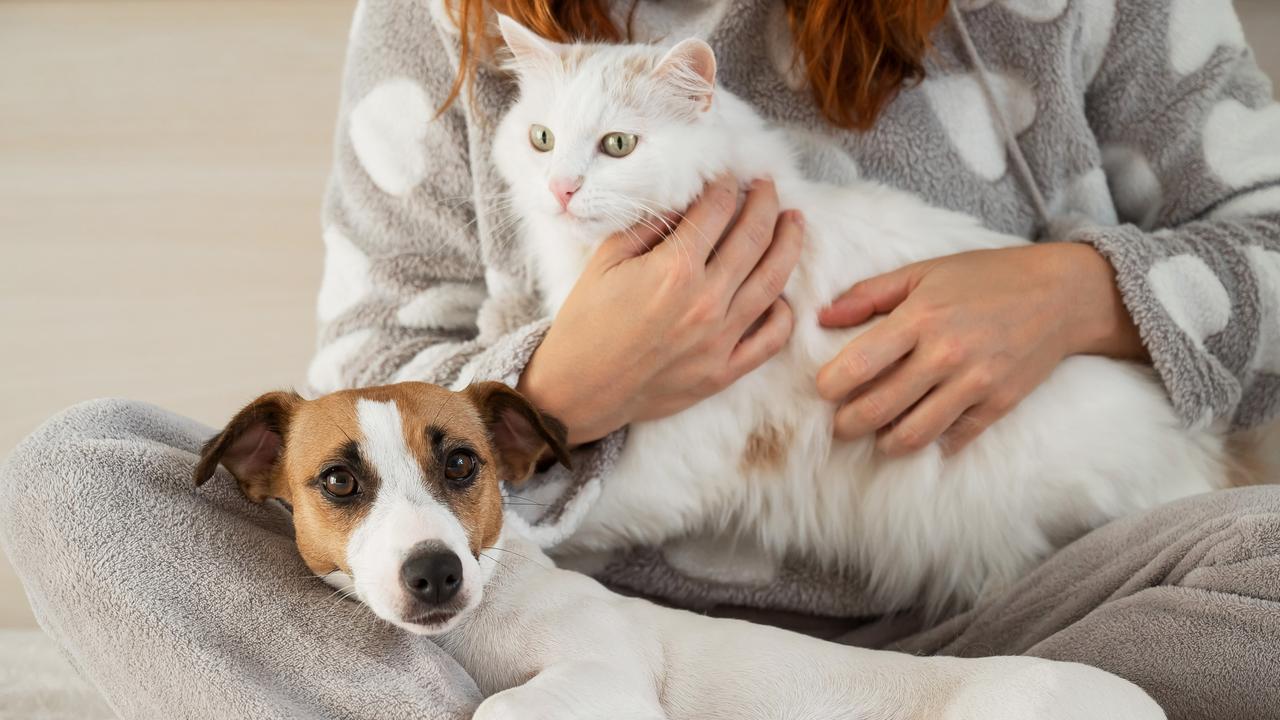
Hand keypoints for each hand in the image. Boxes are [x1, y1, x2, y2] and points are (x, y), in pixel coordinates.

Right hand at [519, 176, 805, 444]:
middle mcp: (705, 301)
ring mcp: (719, 339)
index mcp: (674, 269)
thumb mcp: (605, 261)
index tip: (728, 174)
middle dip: (765, 201)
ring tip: (794, 221)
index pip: (717, 209)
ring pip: (774, 280)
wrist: (577, 390)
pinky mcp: (724, 372)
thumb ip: (648, 226)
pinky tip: (779, 294)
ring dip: (789, 242)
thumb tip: (684, 202)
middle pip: (754, 236)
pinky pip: (772, 338)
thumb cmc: (586, 323)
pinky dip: (783, 312)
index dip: (725, 184)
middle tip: (767, 184)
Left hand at [815, 243, 1145, 455]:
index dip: (830, 386)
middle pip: (878, 410)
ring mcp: (975, 383)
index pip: (859, 365)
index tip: (824, 390)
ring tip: (877, 435)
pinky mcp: (999, 404)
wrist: (1061, 295)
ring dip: (885, 443)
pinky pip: (954, 439)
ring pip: (913, 435)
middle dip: (847, 425)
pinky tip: (922, 432)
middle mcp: (945, 354)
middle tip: (840, 424)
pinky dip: (933, 444)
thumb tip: (822, 317)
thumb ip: (869, 294)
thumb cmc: (985, 278)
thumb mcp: (924, 272)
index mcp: (919, 318)